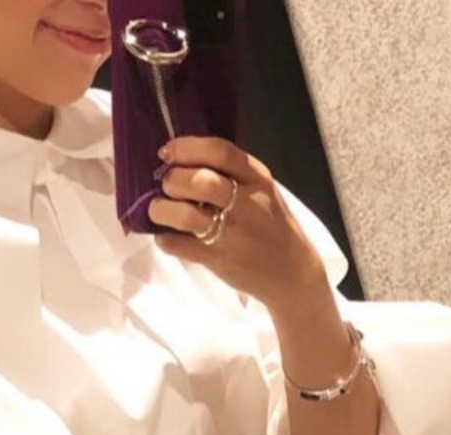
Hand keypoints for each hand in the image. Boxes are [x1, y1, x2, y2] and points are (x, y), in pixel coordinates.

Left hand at [147, 135, 327, 312]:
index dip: (186, 147)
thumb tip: (182, 160)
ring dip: (161, 210)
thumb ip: (231, 172)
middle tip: (166, 185)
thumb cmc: (271, 225)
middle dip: (172, 179)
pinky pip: (180, 246)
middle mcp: (246, 203)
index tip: (167, 152)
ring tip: (158, 210)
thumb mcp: (261, 189)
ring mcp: (233, 234)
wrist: (291, 272)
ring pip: (186, 215)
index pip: (219, 151)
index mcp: (257, 178)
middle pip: (200, 181)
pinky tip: (168, 236)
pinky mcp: (220, 260)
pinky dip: (165, 239)